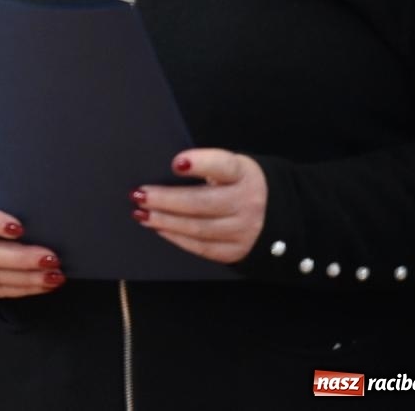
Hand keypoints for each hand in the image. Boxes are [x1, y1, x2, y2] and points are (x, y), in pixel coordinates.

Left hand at [132, 148, 266, 263]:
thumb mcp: (231, 167)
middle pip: (201, 202)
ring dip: (164, 220)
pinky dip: (175, 237)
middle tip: (139, 194)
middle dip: (165, 199)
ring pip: (197, 228)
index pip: (222, 166)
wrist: (275, 212)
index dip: (200, 163)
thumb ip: (205, 167)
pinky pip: (200, 247)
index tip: (176, 163)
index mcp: (243, 174)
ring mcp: (243, 230)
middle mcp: (246, 202)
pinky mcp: (235, 250)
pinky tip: (158, 227)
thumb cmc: (238, 183)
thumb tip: (163, 171)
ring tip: (141, 213)